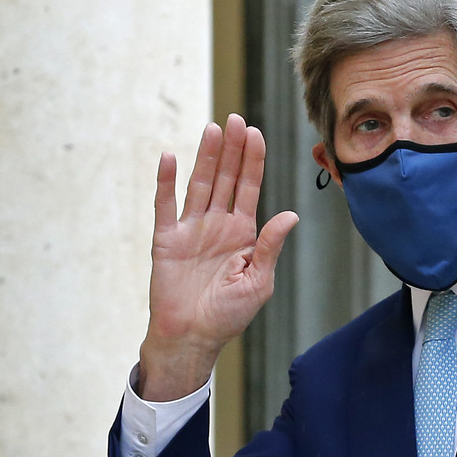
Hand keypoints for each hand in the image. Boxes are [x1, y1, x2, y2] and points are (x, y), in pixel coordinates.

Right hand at [137, 114, 298, 400]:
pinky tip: (171, 157)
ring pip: (200, 183)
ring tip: (212, 128)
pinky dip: (167, 181)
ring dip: (206, 156)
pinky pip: (165, 205)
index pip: (249, 187)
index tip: (256, 133)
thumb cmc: (228, 315)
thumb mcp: (258, 281)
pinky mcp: (166, 238)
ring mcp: (191, 229)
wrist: (191, 338)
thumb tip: (291, 215)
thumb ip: (270, 246)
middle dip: (232, 148)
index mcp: (243, 232)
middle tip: (235, 118)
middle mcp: (217, 224)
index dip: (253, 160)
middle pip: (226, 177)